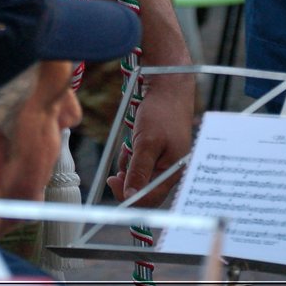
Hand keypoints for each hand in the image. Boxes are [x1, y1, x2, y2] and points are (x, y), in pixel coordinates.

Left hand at [106, 74, 194, 205]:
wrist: (168, 88)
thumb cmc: (160, 113)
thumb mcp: (146, 142)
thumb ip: (139, 170)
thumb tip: (130, 196)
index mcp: (173, 171)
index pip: (151, 198)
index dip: (130, 195)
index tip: (112, 182)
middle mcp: (171, 169)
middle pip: (145, 188)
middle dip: (129, 177)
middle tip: (118, 164)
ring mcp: (166, 160)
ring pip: (141, 174)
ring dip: (129, 163)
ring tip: (128, 146)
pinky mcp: (159, 151)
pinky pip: (142, 161)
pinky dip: (132, 154)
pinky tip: (132, 142)